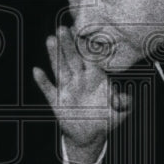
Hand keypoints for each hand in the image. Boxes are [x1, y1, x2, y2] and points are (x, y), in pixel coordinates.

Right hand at [33, 25, 131, 163]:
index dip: (86, 46)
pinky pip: (49, 89)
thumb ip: (123, 105)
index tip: (83, 31)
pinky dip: (43, 81)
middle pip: (72, 58)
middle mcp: (79, 79)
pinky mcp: (56, 100)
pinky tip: (37, 71)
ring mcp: (67, 88)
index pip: (89, 58)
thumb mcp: (118, 114)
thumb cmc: (105, 120)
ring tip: (50, 40)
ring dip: (54, 55)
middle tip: (62, 28)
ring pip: (60, 68)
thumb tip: (126, 98)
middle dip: (68, 44)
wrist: (89, 135)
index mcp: (95, 78)